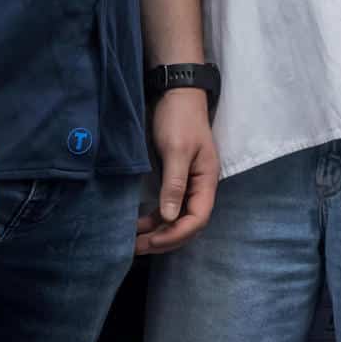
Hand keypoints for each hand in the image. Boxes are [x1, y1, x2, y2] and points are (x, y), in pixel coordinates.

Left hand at [135, 89, 217, 255]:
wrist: (177, 93)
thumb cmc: (179, 119)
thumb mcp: (177, 150)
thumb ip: (174, 184)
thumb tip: (168, 217)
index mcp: (206, 180)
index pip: (198, 218)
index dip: (176, 234)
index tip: (151, 240)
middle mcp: (200, 186)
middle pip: (188, 223)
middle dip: (165, 239)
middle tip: (136, 247)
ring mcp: (189, 183)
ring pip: (177, 218)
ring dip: (158, 231)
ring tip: (134, 240)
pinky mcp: (176, 178)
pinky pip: (169, 207)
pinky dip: (155, 219)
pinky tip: (138, 223)